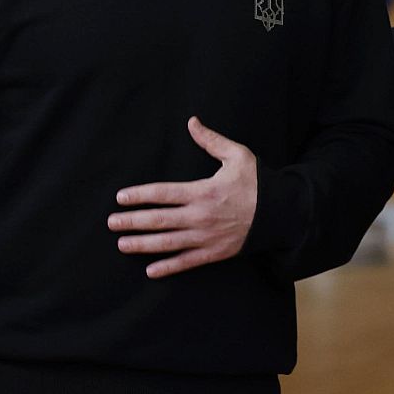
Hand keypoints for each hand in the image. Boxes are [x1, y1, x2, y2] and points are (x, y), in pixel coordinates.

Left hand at [110, 117, 257, 277]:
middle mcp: (200, 216)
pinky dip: (168, 267)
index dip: (139, 196)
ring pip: (167, 243)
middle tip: (111, 223)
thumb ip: (212, 141)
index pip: (162, 194)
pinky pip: (187, 262)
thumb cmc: (257, 183)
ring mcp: (206, 237)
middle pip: (158, 220)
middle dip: (132, 221)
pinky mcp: (215, 253)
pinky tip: (150, 271)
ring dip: (142, 244)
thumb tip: (192, 122)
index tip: (121, 198)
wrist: (282, 212)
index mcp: (203, 191)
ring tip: (122, 244)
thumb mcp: (238, 156)